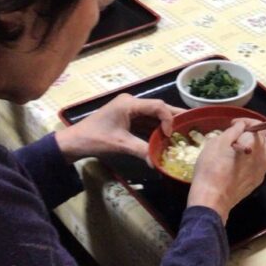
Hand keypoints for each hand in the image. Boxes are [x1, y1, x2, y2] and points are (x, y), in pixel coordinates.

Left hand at [54, 93, 180, 164]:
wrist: (73, 142)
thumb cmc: (94, 139)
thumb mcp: (120, 145)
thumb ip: (142, 151)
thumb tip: (158, 163)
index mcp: (129, 103)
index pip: (157, 106)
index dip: (168, 119)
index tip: (170, 135)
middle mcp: (131, 102)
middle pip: (158, 108)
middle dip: (173, 118)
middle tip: (191, 126)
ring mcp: (129, 110)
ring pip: (153, 115)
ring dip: (164, 125)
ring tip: (181, 134)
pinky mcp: (127, 118)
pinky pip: (145, 122)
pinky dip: (155, 130)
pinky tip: (165, 138)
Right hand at [187, 118, 265, 222]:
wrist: (213, 198)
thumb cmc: (212, 167)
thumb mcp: (218, 142)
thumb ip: (233, 131)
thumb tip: (242, 126)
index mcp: (255, 143)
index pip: (258, 125)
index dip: (245, 121)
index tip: (233, 124)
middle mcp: (264, 156)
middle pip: (263, 138)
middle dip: (252, 133)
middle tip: (235, 135)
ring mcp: (262, 170)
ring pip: (263, 152)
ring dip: (253, 146)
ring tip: (237, 148)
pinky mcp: (257, 181)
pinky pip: (258, 165)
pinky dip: (252, 159)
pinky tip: (238, 162)